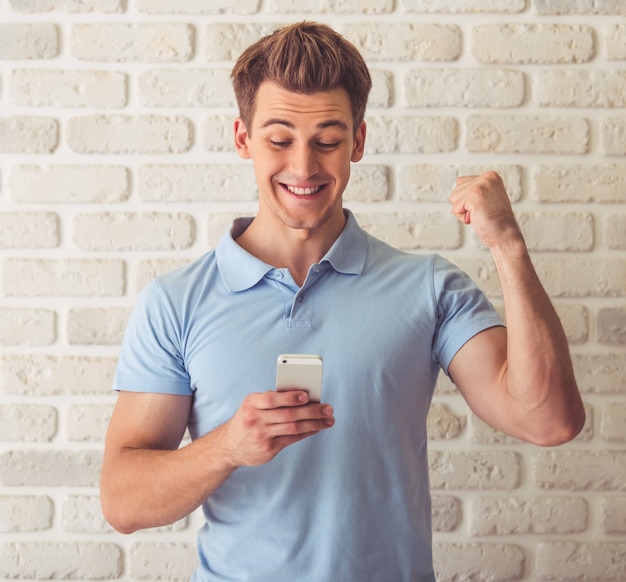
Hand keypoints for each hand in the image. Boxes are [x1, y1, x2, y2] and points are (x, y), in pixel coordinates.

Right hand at [219, 390, 334, 466]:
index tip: (307, 395)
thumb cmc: (248, 419)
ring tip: (329, 419)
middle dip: (312, 411)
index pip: (272, 398)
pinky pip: (292, 439)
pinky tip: (317, 428)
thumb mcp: (252, 405)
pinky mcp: (268, 449)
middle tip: (328, 408)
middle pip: (288, 414)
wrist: (229, 446)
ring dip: (315, 423)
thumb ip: (273, 400)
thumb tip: (304, 396)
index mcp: (251, 403)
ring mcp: (262, 436)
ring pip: (293, 428)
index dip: (290, 397)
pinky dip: (307, 432)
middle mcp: (255, 419)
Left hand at [449, 171, 523, 249]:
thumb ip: (475, 188)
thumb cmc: (495, 220)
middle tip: (481, 212)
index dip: (467, 199)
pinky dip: (463, 218)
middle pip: (456, 190)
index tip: (483, 206)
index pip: (461, 182)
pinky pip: (456, 208)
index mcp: (491, 176)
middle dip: (463, 205)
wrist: (505, 235)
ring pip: (453, 198)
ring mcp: (481, 185)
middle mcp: (487, 178)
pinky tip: (477, 218)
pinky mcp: (474, 195)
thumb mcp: (487, 197)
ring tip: (479, 214)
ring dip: (463, 211)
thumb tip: (458, 183)